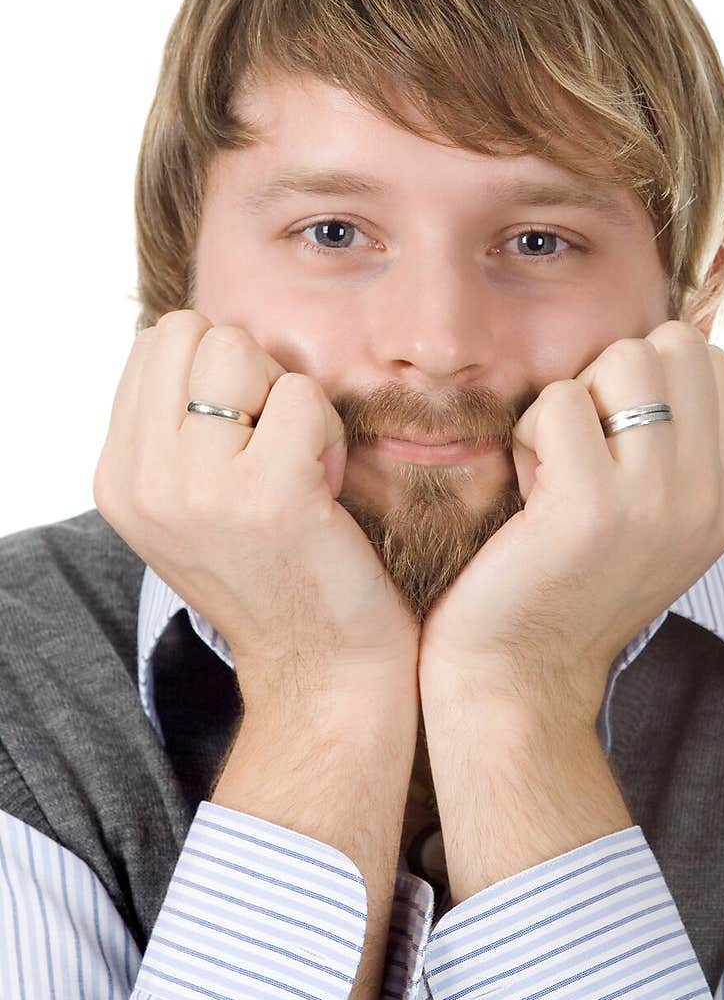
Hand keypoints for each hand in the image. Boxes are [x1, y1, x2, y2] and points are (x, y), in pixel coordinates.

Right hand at [93, 310, 419, 716]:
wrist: (322, 667)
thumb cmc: (275, 570)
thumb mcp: (190, 503)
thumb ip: (174, 426)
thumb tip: (198, 337)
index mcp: (118, 478)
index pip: (155, 344)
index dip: (219, 373)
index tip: (244, 441)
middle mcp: (143, 482)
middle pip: (194, 332)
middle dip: (251, 372)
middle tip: (276, 445)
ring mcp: (198, 489)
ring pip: (242, 351)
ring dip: (288, 397)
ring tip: (301, 463)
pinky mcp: (267, 495)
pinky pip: (302, 395)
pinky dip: (329, 432)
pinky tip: (328, 487)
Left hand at [417, 321, 723, 718]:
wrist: (522, 673)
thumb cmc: (567, 580)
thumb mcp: (652, 515)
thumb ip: (672, 443)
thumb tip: (647, 352)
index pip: (709, 361)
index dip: (643, 378)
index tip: (610, 444)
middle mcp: (709, 496)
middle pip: (669, 347)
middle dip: (608, 380)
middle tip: (578, 450)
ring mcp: (658, 501)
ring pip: (621, 360)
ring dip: (570, 402)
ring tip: (554, 467)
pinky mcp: (592, 507)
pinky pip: (561, 400)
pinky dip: (529, 433)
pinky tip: (526, 490)